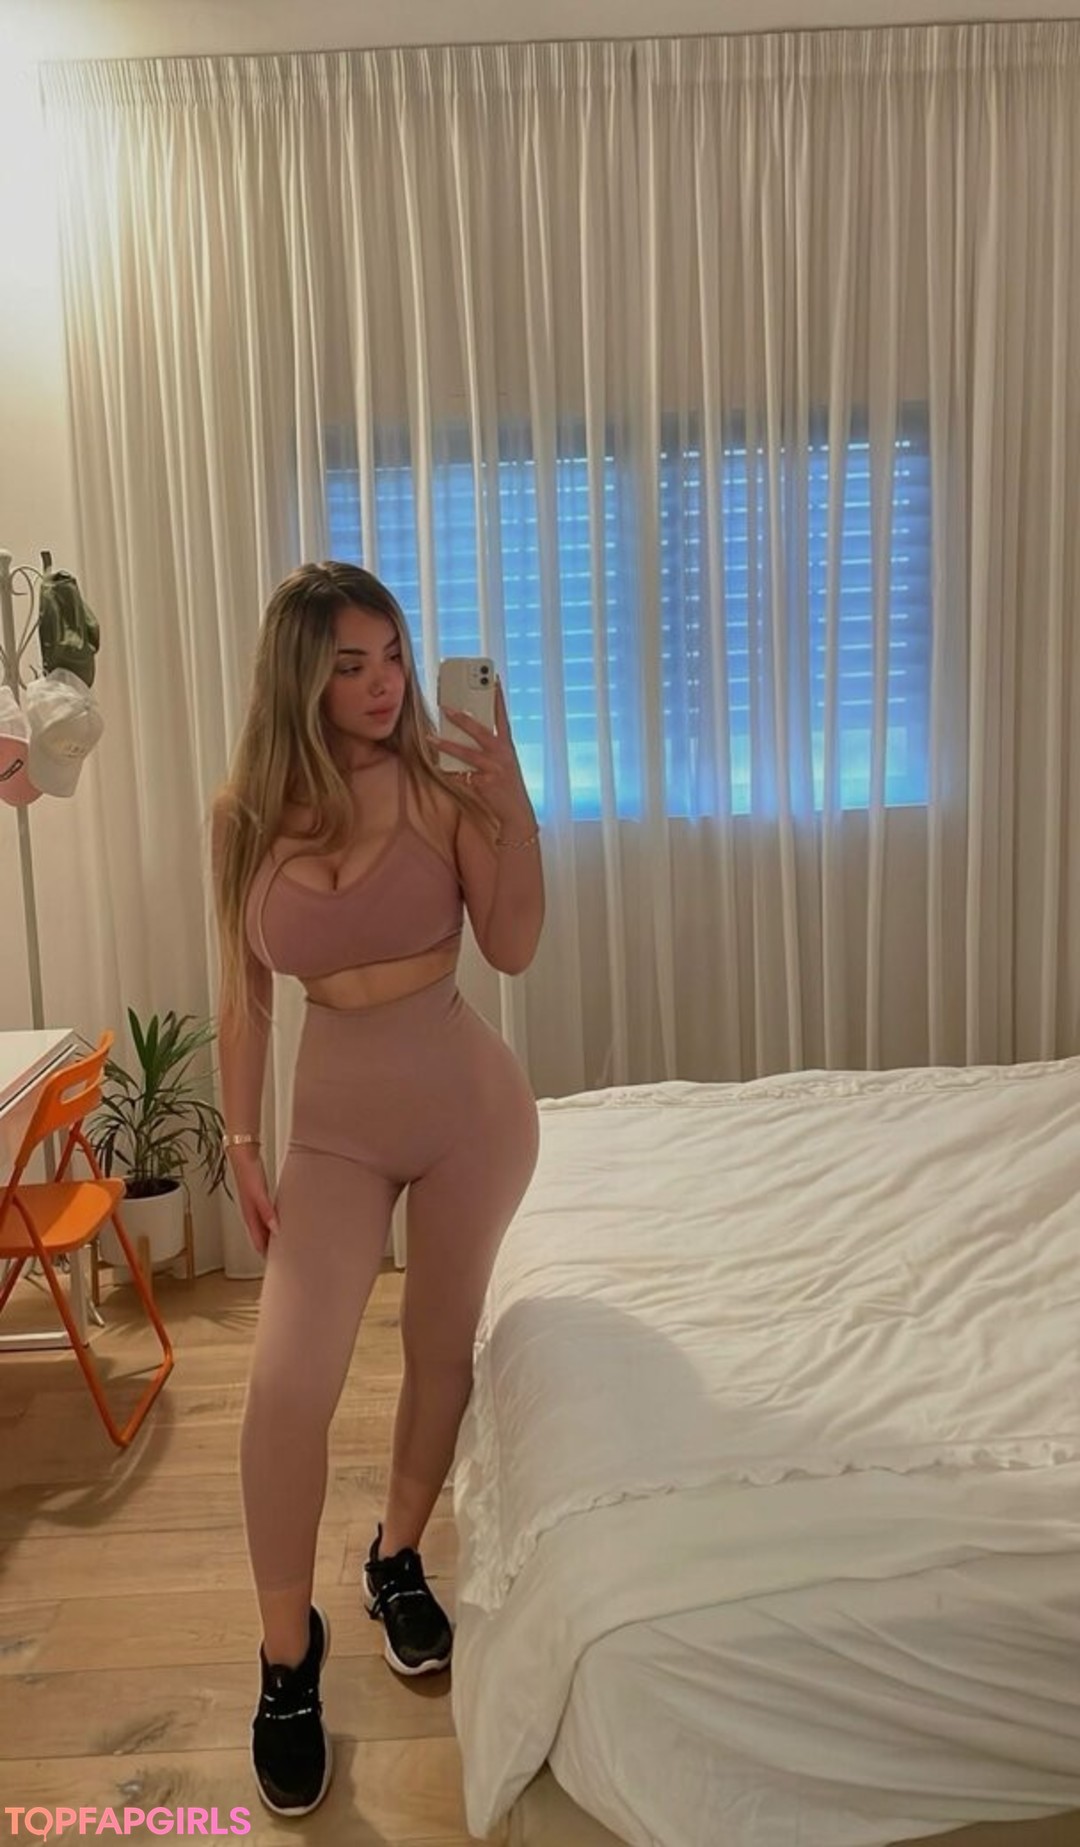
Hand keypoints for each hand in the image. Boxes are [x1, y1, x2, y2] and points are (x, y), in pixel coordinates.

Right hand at [229, 1144, 278, 1256]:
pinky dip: (271, 1221)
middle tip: (280, 1255)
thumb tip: (275, 1229)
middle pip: (259, 1235)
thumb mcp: (259, 1194)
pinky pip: (266, 1214)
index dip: (264, 1252)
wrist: (243, 1153)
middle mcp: (251, 1212)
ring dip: (269, 1234)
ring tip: (280, 1241)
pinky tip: (278, 1219)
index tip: (274, 1262)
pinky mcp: (259, 1196)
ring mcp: (254, 1204)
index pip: (257, 1240)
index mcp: (249, 1214)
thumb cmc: (248, 1172)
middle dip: (267, 1246)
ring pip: (262, 1225)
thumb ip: (267, 1211)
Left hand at [439, 677, 534, 830]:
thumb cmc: (507, 784)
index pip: (502, 716)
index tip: (492, 679)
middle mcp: (502, 754)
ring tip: (431, 737)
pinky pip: (462, 775)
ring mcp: (495, 769)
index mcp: (507, 745)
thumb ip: (488, 747)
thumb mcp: (503, 761)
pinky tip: (437, 766)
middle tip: (445, 707)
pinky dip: (449, 771)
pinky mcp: (486, 783)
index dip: (498, 697)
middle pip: (481, 731)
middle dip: (462, 719)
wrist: (516, 811)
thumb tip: (463, 734)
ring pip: (467, 753)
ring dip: (447, 745)